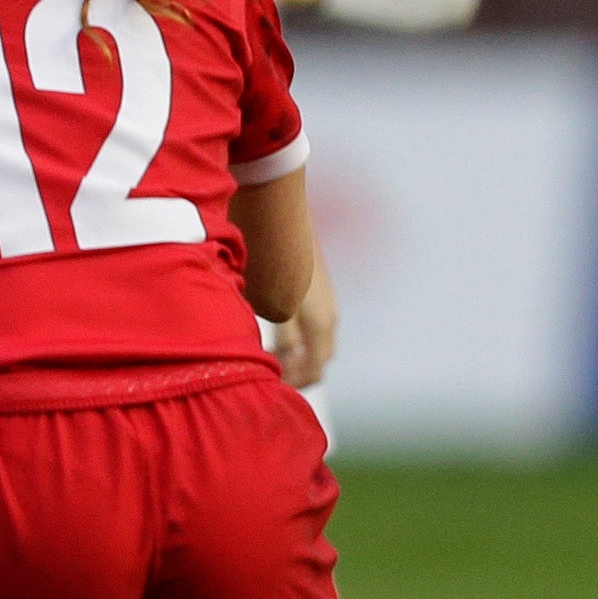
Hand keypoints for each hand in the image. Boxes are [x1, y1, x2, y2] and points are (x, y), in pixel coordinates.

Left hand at [267, 259, 338, 388]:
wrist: (280, 211)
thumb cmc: (272, 257)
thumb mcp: (274, 302)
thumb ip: (285, 335)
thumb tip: (289, 357)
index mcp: (321, 323)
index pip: (316, 367)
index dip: (297, 382)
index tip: (274, 386)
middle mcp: (328, 314)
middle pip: (319, 356)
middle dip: (297, 371)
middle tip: (271, 377)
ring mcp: (324, 300)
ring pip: (316, 340)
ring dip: (296, 353)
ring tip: (269, 357)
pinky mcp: (314, 288)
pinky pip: (311, 323)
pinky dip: (296, 337)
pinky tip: (271, 332)